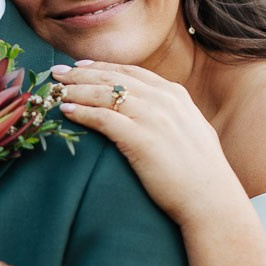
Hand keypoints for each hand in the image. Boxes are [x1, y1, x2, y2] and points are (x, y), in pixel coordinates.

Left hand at [54, 62, 243, 225]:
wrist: (210, 198)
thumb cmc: (202, 173)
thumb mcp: (193, 131)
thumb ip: (175, 116)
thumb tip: (163, 114)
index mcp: (174, 95)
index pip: (131, 72)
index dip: (102, 67)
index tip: (80, 66)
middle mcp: (163, 100)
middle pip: (112, 78)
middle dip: (81, 73)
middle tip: (56, 72)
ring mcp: (152, 117)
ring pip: (104, 94)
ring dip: (75, 90)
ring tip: (55, 91)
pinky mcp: (140, 138)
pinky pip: (103, 119)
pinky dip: (82, 112)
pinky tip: (66, 112)